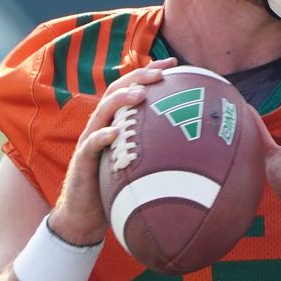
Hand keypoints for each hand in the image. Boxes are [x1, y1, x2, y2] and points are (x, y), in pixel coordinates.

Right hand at [48, 58, 178, 245]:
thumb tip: (198, 147)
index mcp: (115, 122)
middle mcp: (101, 126)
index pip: (132, 89)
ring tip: (139, 95)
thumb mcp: (139, 164)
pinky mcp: (82, 161)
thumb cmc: (114, 189)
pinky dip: (102, 136)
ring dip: (121, 100)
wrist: (83, 217)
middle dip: (138, 78)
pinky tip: (115, 132)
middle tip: (160, 72)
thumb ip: (157, 150)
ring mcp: (89, 142)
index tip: (173, 63)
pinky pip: (91, 145)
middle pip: (116, 91)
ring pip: (102, 112)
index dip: (150, 73)